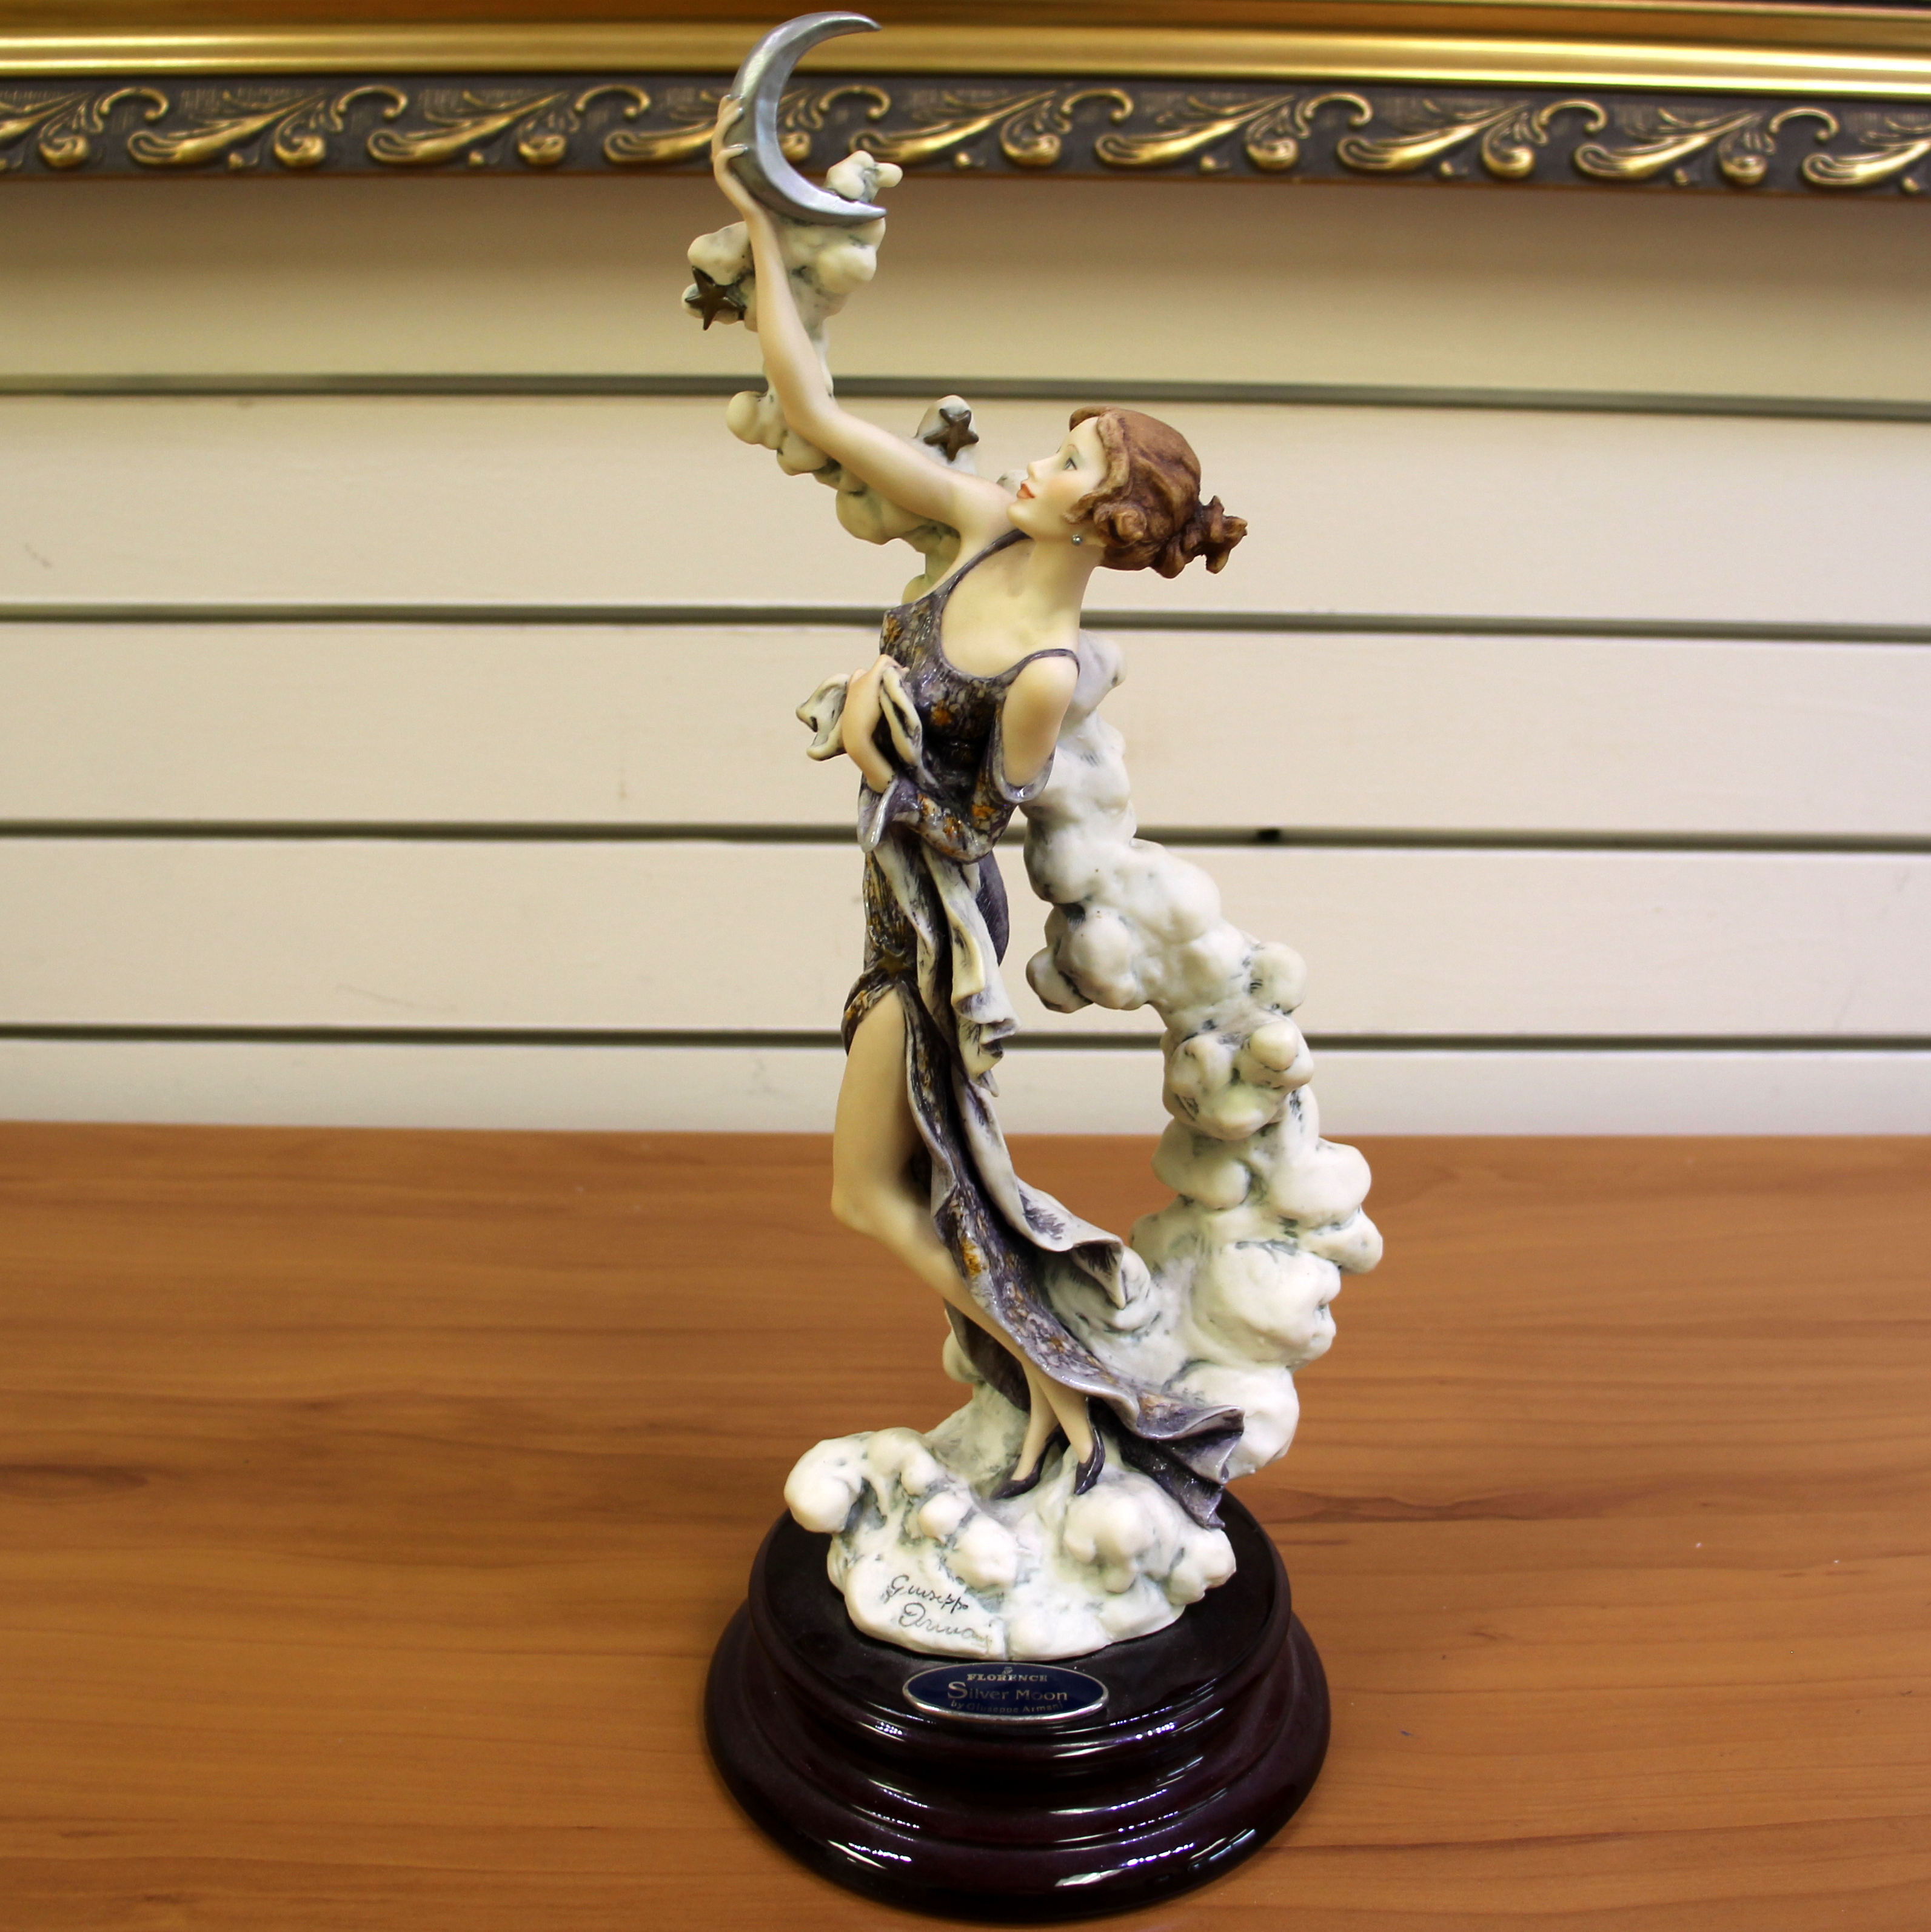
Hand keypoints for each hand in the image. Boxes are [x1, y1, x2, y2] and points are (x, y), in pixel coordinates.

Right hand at [709, 97, 766, 226]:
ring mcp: (722, 172)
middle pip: (718, 131)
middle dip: (726, 113)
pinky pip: (721, 162)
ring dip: (727, 124)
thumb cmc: (767, 194)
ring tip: (740, 112)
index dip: (724, 111)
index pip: (723, 129)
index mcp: (729, 156)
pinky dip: (729, 152)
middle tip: (739, 100)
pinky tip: (742, 147)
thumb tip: (769, 129)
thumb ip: (761, 149)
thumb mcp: (765, 166)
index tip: (733, 95)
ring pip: (717, 142)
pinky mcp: (725, 182)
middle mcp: (722, 162)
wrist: (763, 218)